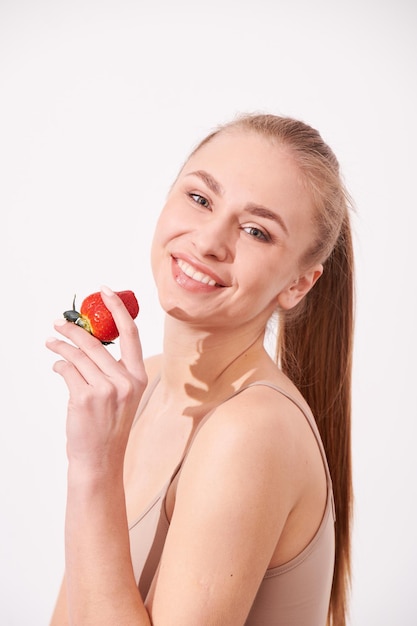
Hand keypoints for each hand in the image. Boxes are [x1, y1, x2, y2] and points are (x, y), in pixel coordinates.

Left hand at [46, 286, 147, 476]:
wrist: (100, 459)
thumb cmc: (109, 427)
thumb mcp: (122, 396)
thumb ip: (113, 369)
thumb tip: (89, 340)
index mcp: (138, 377)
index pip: (130, 333)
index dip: (117, 308)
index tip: (105, 292)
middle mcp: (125, 381)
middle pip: (96, 342)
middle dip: (73, 329)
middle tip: (59, 323)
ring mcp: (105, 389)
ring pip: (78, 355)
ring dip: (60, 346)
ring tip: (51, 342)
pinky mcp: (85, 397)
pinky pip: (67, 371)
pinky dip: (59, 366)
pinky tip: (57, 368)